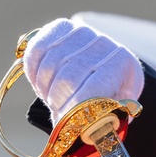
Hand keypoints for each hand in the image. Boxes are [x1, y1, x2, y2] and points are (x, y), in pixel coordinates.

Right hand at [23, 18, 144, 123]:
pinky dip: (33, 70)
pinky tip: (40, 82)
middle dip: (57, 102)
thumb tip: (91, 129)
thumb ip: (107, 121)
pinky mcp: (62, 27)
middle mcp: (104, 44)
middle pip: (67, 79)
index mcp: (122, 65)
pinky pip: (37, 49)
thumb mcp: (117, 111)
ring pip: (49, 64)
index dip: (73, 111)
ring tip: (52, 98)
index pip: (92, 91)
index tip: (66, 125)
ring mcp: (82, 32)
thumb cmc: (112, 95)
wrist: (108, 67)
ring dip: (44, 87)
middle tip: (58, 112)